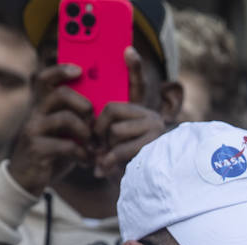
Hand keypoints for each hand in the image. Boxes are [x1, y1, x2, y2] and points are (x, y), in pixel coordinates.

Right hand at [7, 63, 94, 196]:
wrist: (27, 181)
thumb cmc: (51, 154)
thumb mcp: (63, 134)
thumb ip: (75, 119)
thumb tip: (102, 107)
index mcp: (41, 106)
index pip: (46, 79)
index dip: (61, 70)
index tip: (79, 70)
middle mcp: (35, 113)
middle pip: (60, 94)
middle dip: (83, 105)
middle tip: (93, 120)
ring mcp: (34, 130)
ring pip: (65, 119)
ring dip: (85, 132)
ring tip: (93, 146)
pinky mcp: (36, 149)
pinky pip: (66, 145)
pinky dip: (82, 154)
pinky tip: (86, 161)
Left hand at [91, 47, 167, 177]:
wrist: (148, 193)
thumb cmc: (125, 172)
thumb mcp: (113, 150)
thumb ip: (104, 135)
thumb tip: (90, 121)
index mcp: (141, 114)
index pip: (137, 85)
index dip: (135, 67)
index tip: (128, 49)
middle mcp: (151, 118)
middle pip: (112, 110)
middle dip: (99, 132)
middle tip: (96, 149)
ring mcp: (155, 130)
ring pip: (115, 130)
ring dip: (105, 150)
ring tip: (106, 163)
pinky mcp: (155, 145)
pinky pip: (122, 147)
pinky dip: (109, 161)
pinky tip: (102, 170)